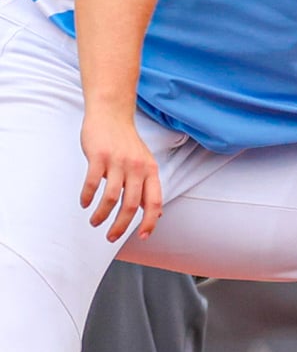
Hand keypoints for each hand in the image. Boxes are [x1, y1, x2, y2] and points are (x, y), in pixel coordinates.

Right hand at [78, 110, 160, 241]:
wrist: (111, 114)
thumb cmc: (127, 142)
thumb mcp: (145, 163)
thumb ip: (148, 187)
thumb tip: (157, 213)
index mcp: (151, 171)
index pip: (155, 203)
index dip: (150, 222)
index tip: (141, 237)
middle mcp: (137, 168)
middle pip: (131, 205)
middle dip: (121, 226)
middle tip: (111, 237)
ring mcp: (118, 162)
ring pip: (111, 198)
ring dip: (102, 215)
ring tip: (95, 222)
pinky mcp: (99, 156)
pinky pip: (93, 183)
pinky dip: (88, 197)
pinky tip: (85, 203)